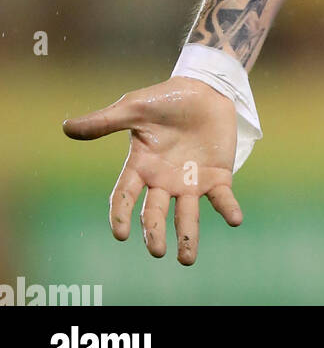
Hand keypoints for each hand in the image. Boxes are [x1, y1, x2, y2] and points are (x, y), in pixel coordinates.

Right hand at [62, 76, 242, 264]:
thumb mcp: (134, 107)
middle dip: (155, 233)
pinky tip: (234, 219)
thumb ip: (104, 121)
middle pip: (155, 213)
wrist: (205, 88)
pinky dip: (228, 209)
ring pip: (186, 216)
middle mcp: (164, 181)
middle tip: (157, 250)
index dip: (121, 215)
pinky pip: (222, 198)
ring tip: (187, 259)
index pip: (125, 197)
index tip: (121, 234)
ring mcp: (190, 182)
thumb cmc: (166, 98)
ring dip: (188, 237)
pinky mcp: (217, 176)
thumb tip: (65, 127)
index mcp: (141, 167)